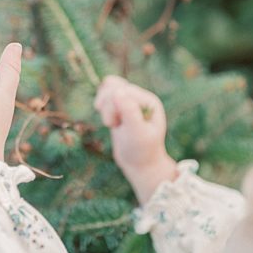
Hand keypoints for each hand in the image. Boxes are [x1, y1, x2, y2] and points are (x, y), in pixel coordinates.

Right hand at [94, 75, 177, 204]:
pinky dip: (103, 104)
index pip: (123, 90)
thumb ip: (129, 111)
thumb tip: (117, 90)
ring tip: (111, 123)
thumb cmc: (141, 151)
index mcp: (149, 101)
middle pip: (114, 87)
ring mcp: (131, 102)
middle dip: (107, 106)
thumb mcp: (136, 133)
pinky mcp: (121, 108)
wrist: (139, 165)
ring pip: (109, 89)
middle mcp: (141, 98)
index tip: (113, 124)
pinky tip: (107, 117)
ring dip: (104, 106)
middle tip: (111, 125)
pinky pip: (107, 95)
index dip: (112, 105)